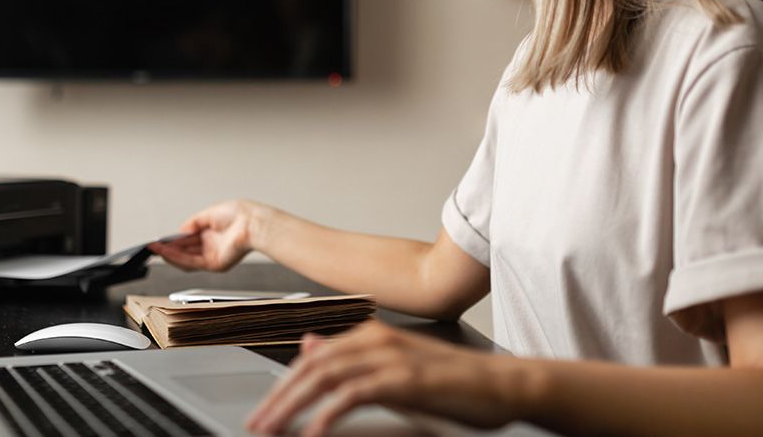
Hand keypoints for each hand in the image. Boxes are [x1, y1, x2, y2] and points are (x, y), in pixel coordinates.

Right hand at [148, 199, 273, 271]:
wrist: (252, 223)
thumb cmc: (239, 214)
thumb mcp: (209, 214)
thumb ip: (193, 223)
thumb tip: (180, 231)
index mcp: (212, 232)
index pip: (189, 239)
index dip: (174, 240)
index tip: (161, 239)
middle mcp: (212, 245)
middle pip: (185, 250)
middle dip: (168, 249)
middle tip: (154, 247)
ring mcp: (213, 256)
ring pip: (186, 259)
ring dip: (169, 255)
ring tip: (156, 250)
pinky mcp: (215, 264)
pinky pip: (192, 263)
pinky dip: (177, 258)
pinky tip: (167, 253)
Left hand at [246, 320, 527, 435]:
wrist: (505, 385)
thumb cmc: (454, 382)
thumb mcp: (395, 368)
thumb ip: (352, 358)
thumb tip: (310, 347)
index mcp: (371, 335)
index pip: (312, 358)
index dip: (284, 384)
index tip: (265, 410)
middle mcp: (376, 338)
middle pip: (311, 365)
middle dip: (279, 396)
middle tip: (257, 423)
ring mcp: (390, 356)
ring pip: (324, 376)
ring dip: (293, 405)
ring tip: (274, 430)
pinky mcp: (405, 379)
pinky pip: (354, 395)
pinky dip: (328, 413)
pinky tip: (313, 433)